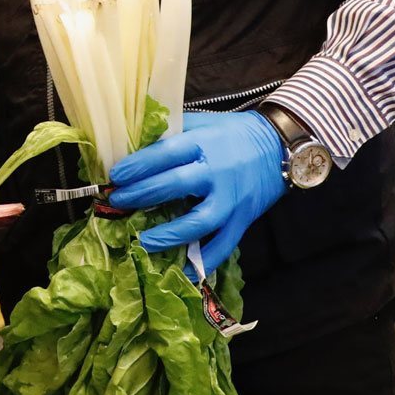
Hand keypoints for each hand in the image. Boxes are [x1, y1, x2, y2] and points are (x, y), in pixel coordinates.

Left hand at [106, 110, 287, 272]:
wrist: (278, 146)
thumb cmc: (231, 133)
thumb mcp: (202, 122)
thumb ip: (171, 133)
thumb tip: (131, 145)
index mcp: (204, 142)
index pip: (166, 154)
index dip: (139, 166)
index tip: (115, 176)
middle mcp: (218, 171)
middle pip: (177, 185)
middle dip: (142, 195)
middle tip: (117, 202)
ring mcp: (232, 199)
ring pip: (199, 222)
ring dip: (168, 234)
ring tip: (142, 240)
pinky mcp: (243, 219)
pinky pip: (222, 246)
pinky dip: (202, 262)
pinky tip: (180, 272)